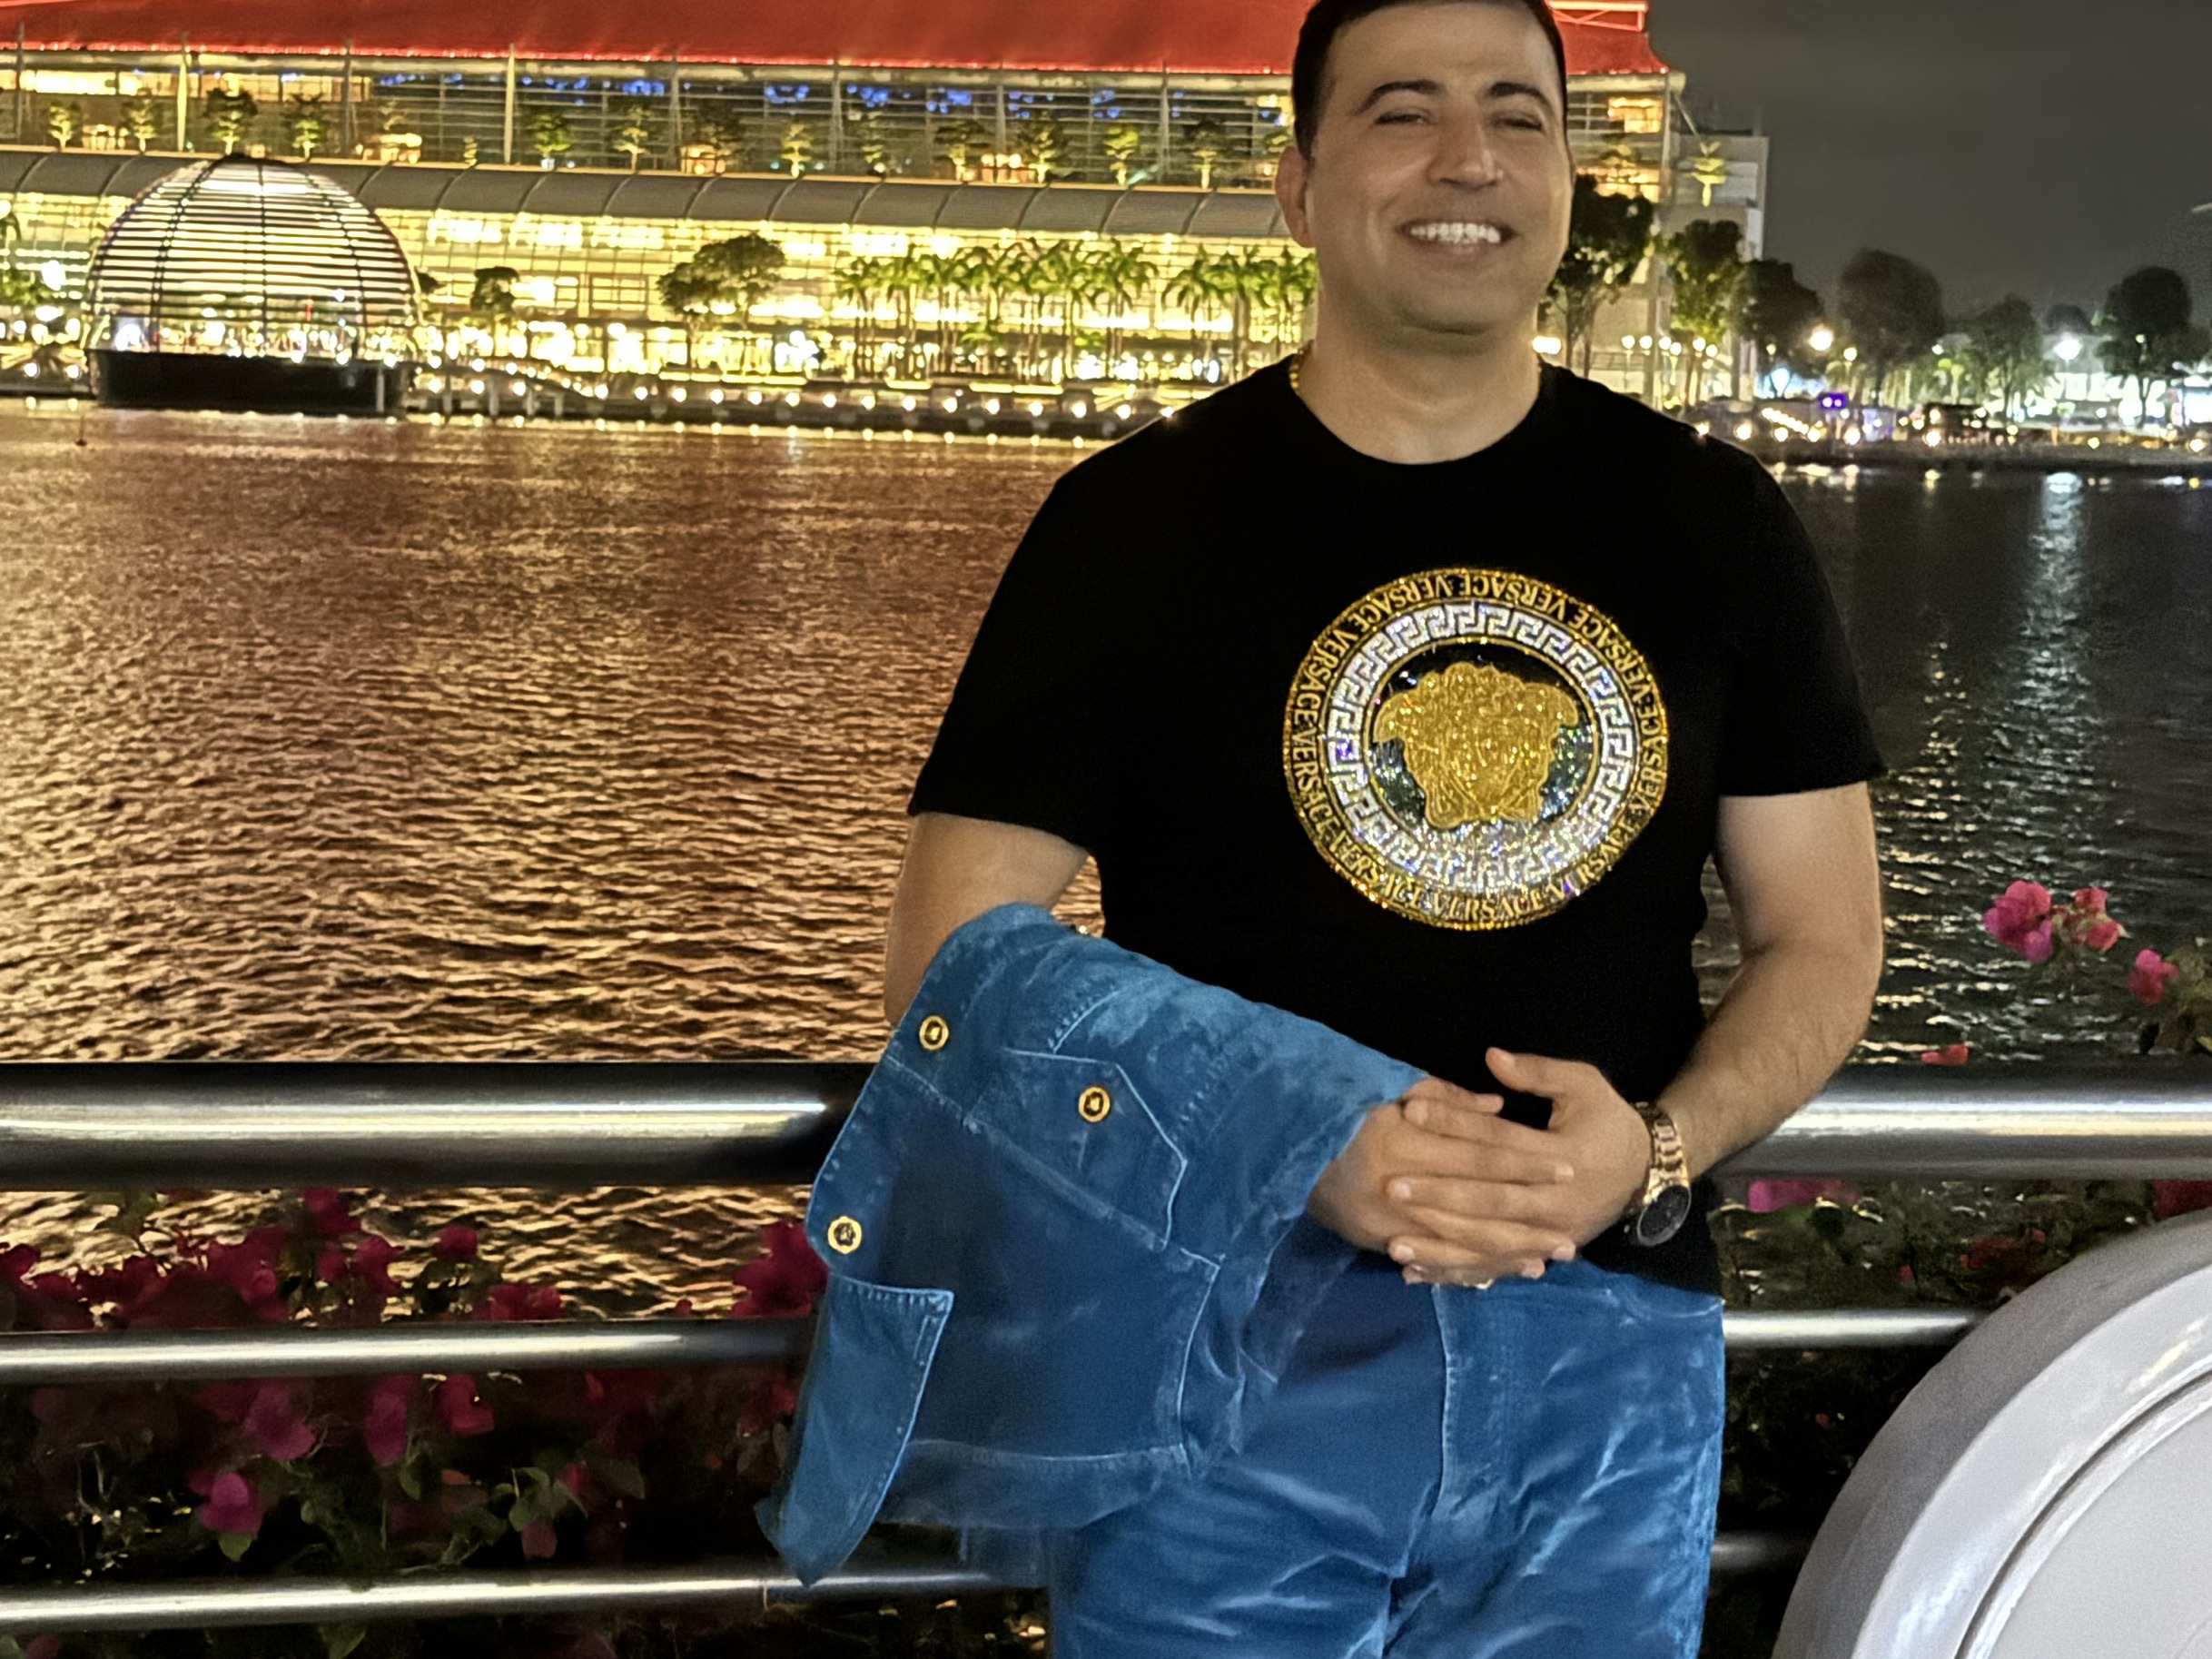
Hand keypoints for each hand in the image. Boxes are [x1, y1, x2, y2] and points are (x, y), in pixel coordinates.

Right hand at [1305, 1077, 1577, 1278]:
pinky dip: (1475, 1268)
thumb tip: (1496, 1106)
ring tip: (1550, 1258)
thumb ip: (1443, 1097)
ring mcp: (1392, 1224)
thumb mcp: (1392, 1092)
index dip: (1526, 1163)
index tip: (1567, 1170)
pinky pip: (1438, 1261)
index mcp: (1407, 1143)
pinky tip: (1506, 1273)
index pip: (1480, 1155)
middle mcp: (1401, 1189)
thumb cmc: (1349, 1118)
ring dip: (1510, 1253)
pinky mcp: (1385, 1244)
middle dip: (1529, 1222)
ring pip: (1463, 1241)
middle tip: (1572, 1234)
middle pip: (1479, 1207)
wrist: (1294, 1160)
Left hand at [1380, 1049, 1654, 1286]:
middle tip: (1392, 1188)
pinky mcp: (1542, 1253)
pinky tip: (1417, 1274)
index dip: (1454, 1125)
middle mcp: (1556, 1203)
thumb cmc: (1609, 1122)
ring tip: (1394, 1245)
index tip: (1410, 1113)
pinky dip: (1456, 1273)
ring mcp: (1550, 1234)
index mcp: (1565, 1157)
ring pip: (1489, 1244)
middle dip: (1438, 1196)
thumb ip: (1538, 1073)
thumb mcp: (1584, 1086)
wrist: (1647, 1174)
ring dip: (1440, 1247)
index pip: (1498, 1142)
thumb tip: (1491, 1058)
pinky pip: (1494, 1268)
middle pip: (1489, 1202)